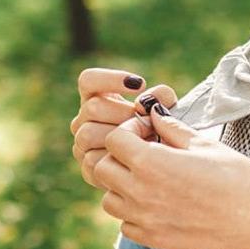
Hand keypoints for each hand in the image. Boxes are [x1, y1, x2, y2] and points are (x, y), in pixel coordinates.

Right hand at [71, 68, 176, 187]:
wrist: (164, 165)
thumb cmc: (162, 129)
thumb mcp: (166, 108)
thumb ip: (160, 96)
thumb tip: (142, 103)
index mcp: (97, 99)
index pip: (88, 80)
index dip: (109, 79)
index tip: (140, 84)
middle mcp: (85, 120)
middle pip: (92, 107)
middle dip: (123, 112)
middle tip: (146, 121)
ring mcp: (83, 145)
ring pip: (87, 134)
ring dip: (119, 136)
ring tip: (145, 138)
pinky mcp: (89, 169)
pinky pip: (92, 161)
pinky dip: (117, 158)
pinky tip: (138, 157)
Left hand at [97, 109, 249, 248]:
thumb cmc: (238, 177)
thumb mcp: (206, 144)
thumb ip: (173, 129)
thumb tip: (154, 114)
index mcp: (153, 163)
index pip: (114, 140)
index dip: (129, 130)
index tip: (149, 133)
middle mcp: (140, 192)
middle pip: (103, 168)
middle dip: (121, 156)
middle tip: (147, 154)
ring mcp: (144, 219)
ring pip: (109, 199)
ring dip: (123, 186)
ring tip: (152, 180)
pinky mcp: (153, 240)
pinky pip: (125, 225)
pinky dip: (134, 213)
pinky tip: (159, 204)